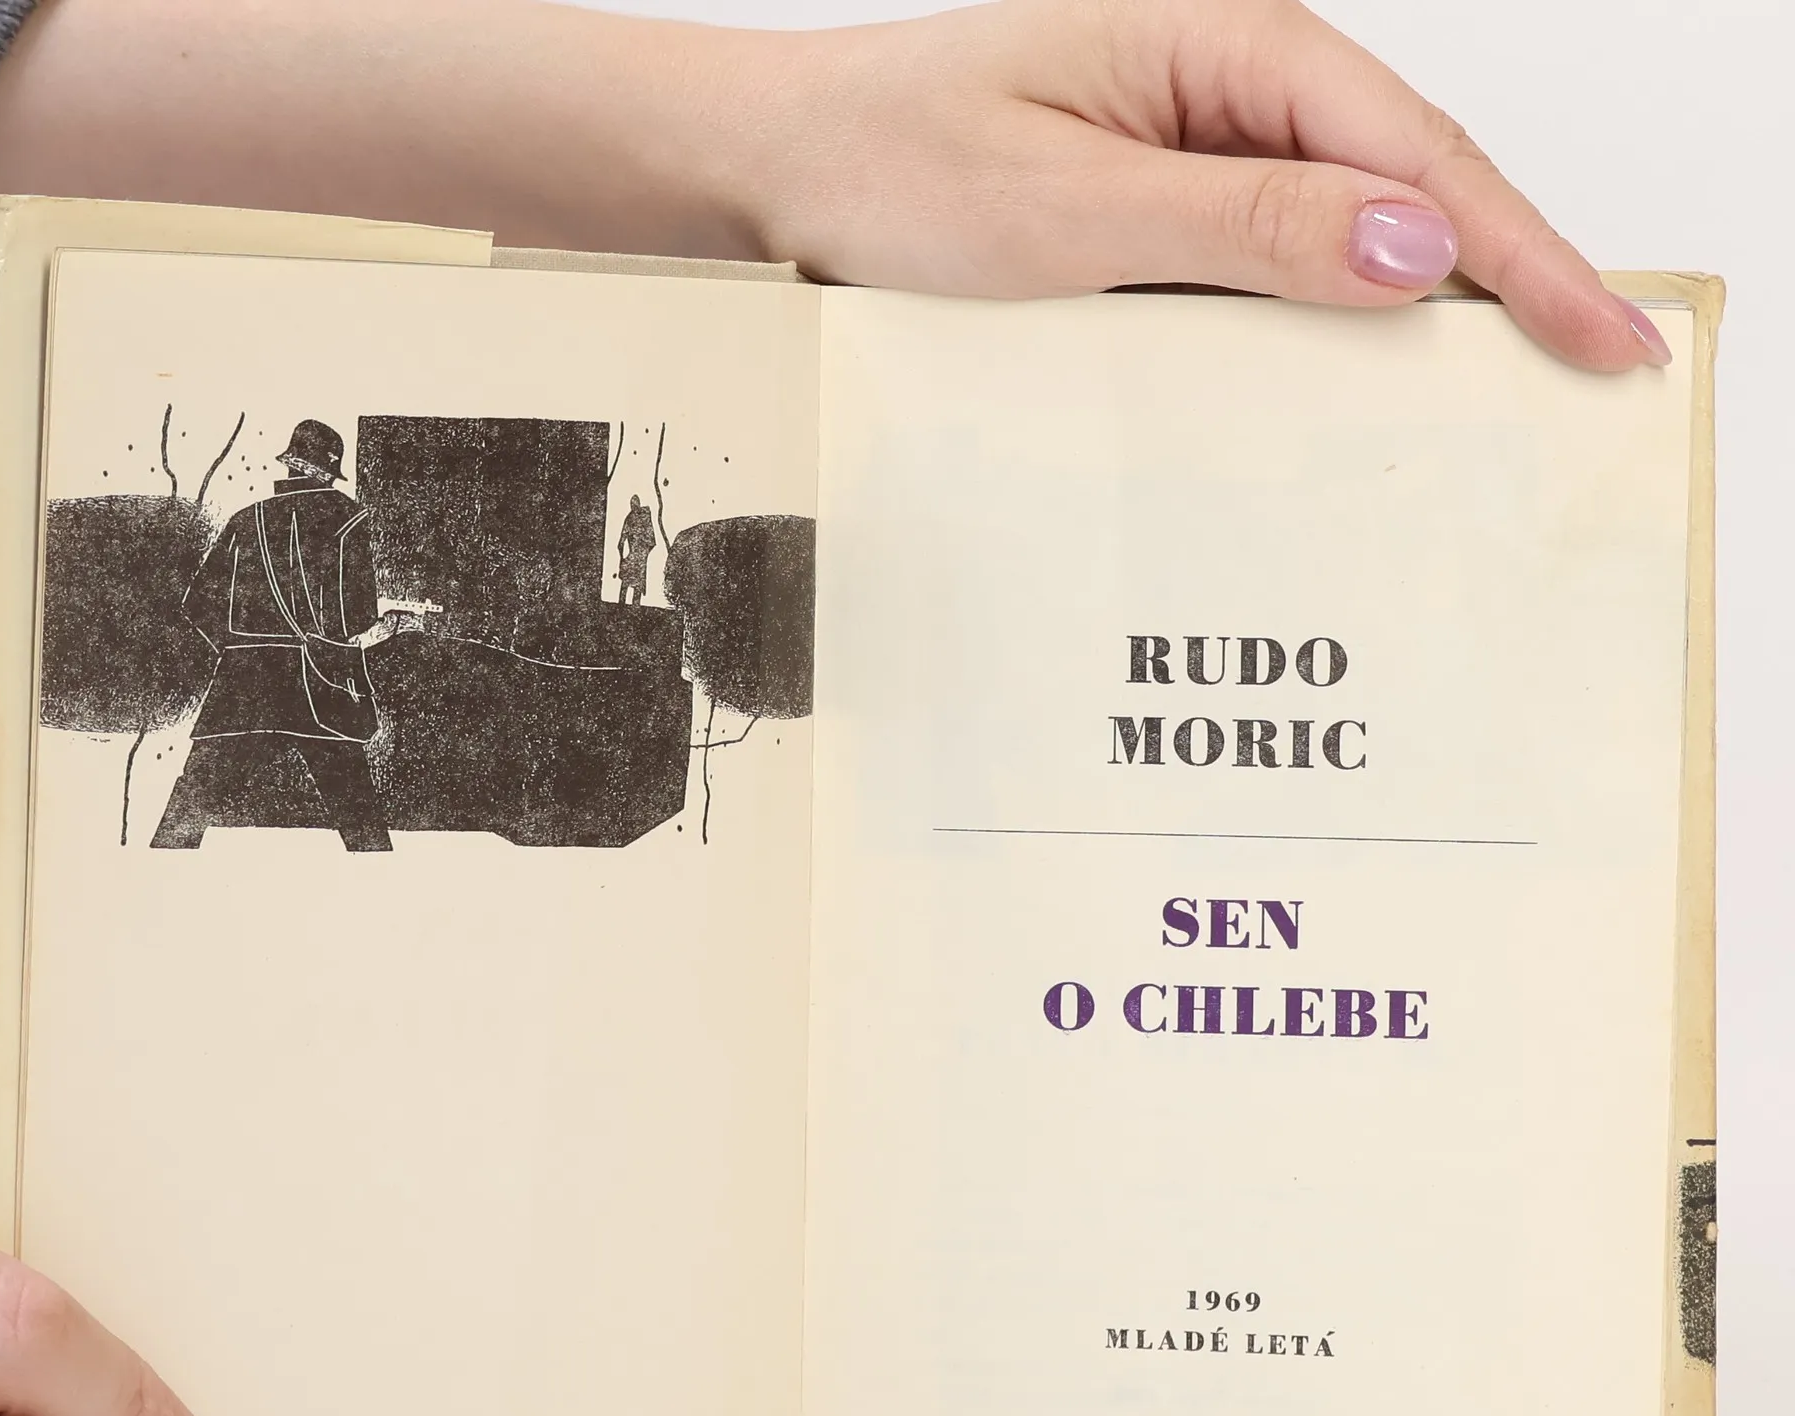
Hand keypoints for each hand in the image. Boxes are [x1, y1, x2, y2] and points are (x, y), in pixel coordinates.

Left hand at [753, 0, 1663, 371]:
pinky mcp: (1159, 211)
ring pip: (1347, 231)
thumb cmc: (892, 166)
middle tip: (1595, 381)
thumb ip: (1245, 227)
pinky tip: (1361, 383)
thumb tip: (1412, 249)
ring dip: (1422, 312)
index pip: (1415, 151)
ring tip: (1507, 401)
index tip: (1602, 334)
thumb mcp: (1069, 212)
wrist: (780, 175)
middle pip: (1407, 181)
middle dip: (1507, 279)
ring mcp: (1194, 151)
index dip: (1521, 250)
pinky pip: (1272, 265)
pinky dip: (1326, 325)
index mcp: (1221, 47)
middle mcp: (1224, 87)